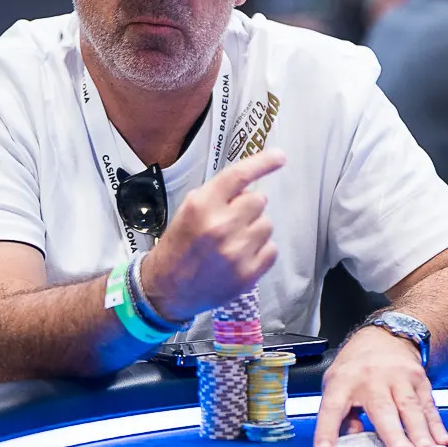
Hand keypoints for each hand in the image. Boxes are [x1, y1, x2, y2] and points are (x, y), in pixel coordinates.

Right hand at [140, 149, 284, 320]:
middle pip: (259, 200)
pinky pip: (271, 249)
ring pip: (267, 224)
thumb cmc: (179, 246)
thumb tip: (249, 186)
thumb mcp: (188, 210)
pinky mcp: (248, 274)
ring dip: (255, 229)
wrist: (167, 288)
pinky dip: (261, 250)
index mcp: (202, 206)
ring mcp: (236, 251)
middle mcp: (221, 226)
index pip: (239, 176)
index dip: (263, 163)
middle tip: (233, 220)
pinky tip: (241, 256)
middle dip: (248, 207)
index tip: (280, 157)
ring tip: (235, 241)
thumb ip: (217, 196)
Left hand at [313, 326, 447, 446]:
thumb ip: (341, 416)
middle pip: (381, 408)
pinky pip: (428, 407)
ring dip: (419, 430)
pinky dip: (436, 426)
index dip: (327, 429)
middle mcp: (371, 378)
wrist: (385, 336)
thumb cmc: (356, 368)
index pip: (332, 407)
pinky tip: (442, 441)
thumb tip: (350, 442)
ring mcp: (398, 378)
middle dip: (391, 432)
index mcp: (344, 381)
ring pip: (410, 407)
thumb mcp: (337, 384)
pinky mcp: (419, 381)